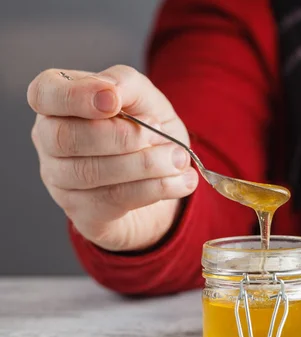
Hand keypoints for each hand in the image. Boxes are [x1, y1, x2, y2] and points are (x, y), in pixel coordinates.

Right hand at [27, 66, 198, 251]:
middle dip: (121, 136)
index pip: (44, 94)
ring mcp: (61, 181)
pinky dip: (155, 188)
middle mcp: (50, 142)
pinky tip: (181, 181)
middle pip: (66, 138)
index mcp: (59, 103)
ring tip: (178, 158)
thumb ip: (126, 84)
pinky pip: (114, 200)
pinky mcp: (84, 213)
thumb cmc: (146, 128)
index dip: (75, 97)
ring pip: (92, 173)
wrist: (164, 177)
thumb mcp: (146, 99)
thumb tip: (110, 92)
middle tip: (158, 134)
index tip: (113, 101)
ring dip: (145, 164)